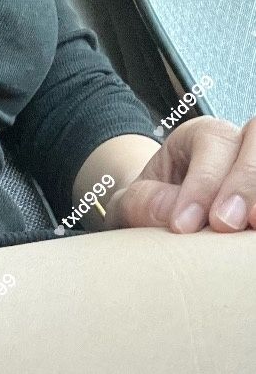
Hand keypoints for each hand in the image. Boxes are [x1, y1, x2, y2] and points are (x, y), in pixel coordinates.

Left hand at [104, 116, 255, 233]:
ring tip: (250, 229)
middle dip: (243, 182)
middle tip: (224, 225)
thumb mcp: (130, 204)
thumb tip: (172, 213)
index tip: (183, 226)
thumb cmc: (145, 209)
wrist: (154, 224)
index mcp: (198, 137)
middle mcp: (235, 144)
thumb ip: (142, 203)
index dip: (202, 183)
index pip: (213, 140)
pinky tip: (251, 235)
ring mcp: (252, 168)